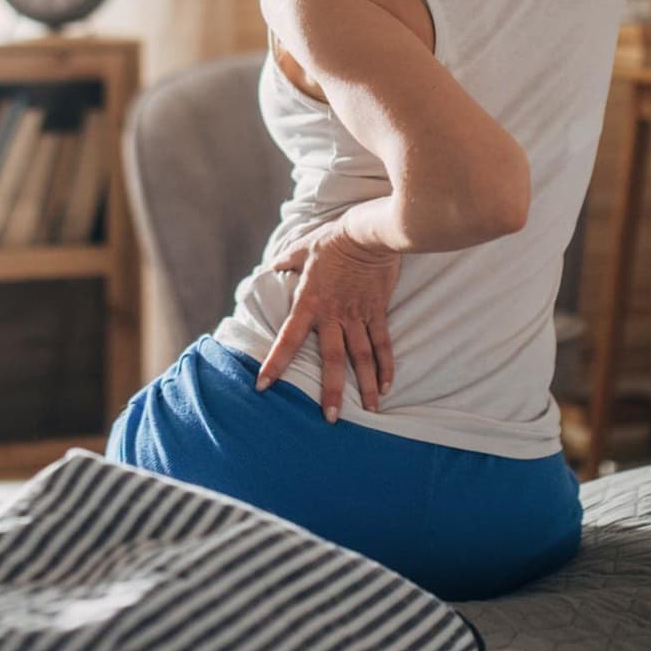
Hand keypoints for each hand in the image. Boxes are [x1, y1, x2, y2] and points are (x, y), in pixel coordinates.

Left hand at [256, 219, 400, 420]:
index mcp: (309, 303)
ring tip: (370, 411)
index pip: (288, 338)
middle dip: (331, 390)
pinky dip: (386, 365)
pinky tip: (387, 385)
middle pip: (332, 359)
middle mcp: (333, 315)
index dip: (275, 363)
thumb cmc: (333, 239)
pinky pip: (383, 344)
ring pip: (362, 358)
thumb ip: (288, 260)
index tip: (263, 385)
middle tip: (331, 418)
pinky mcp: (378, 312)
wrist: (368, 232)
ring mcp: (358, 316)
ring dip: (366, 386)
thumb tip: (274, 263)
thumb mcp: (303, 248)